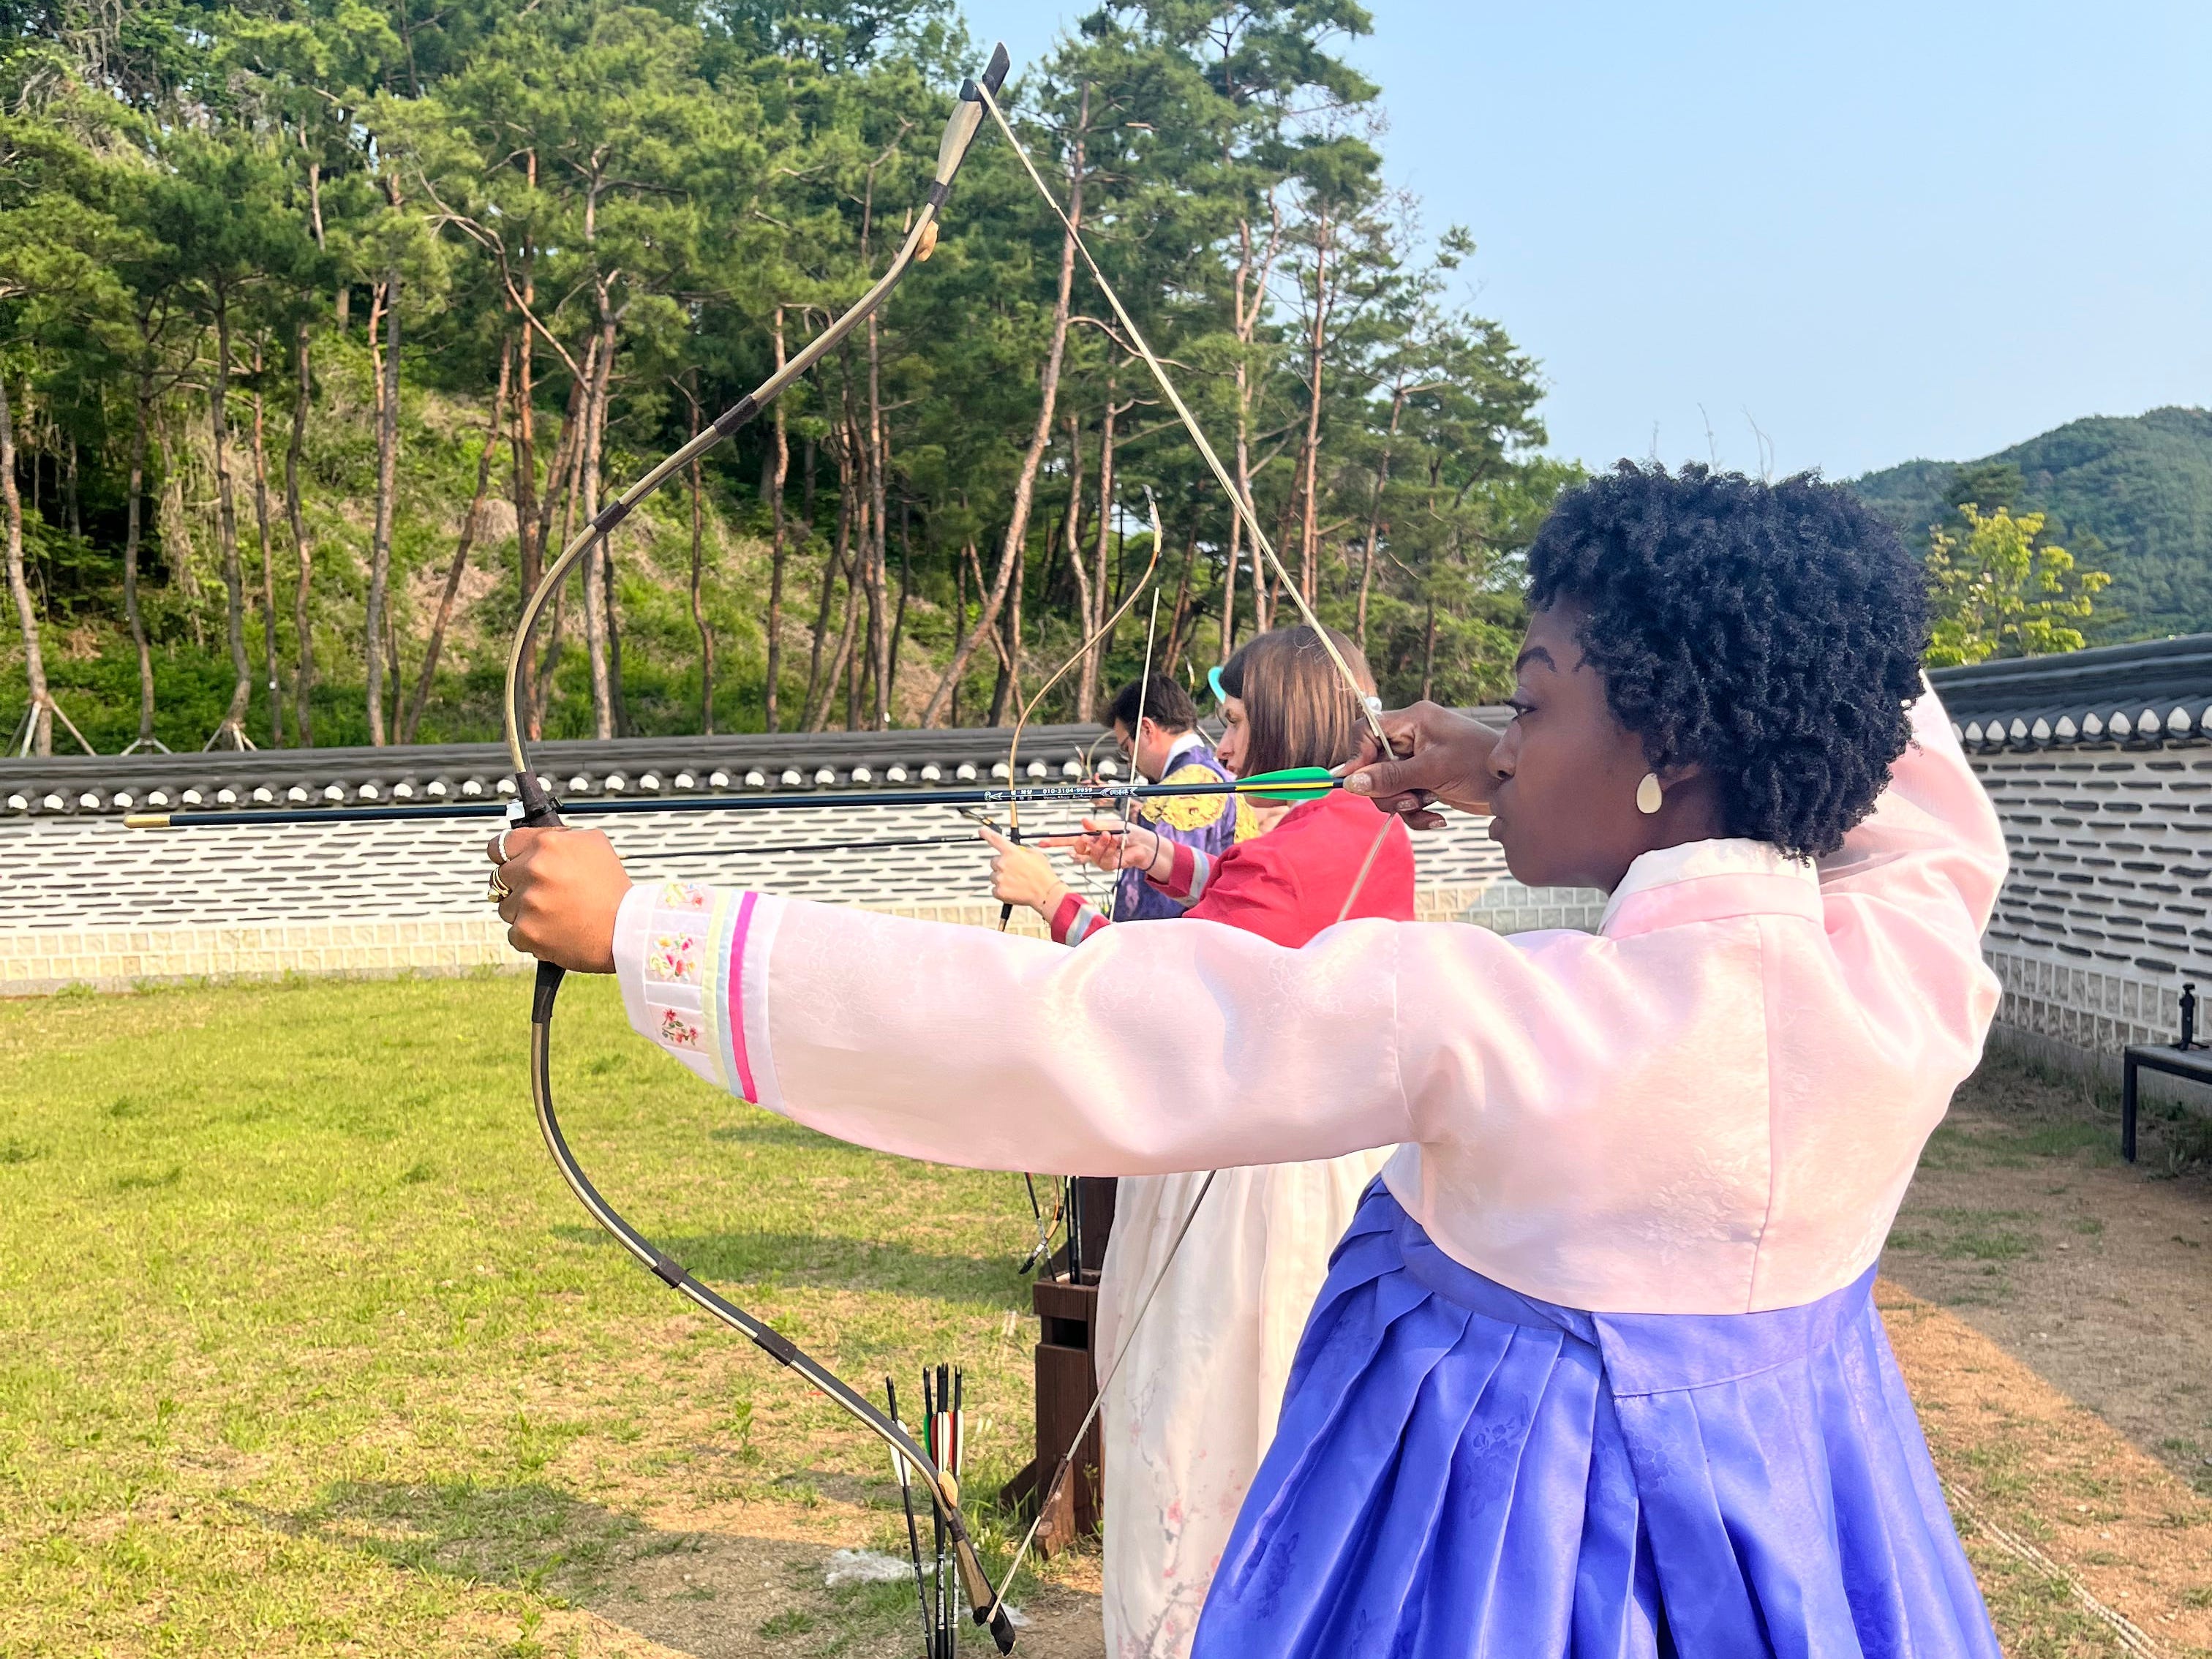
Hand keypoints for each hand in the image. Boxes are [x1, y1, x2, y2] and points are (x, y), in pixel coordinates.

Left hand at [488, 826, 632, 972]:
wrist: (627, 929)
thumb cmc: (613, 889)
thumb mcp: (594, 844)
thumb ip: (560, 837)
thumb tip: (538, 838)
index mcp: (547, 844)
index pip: (501, 844)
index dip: (504, 855)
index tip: (507, 862)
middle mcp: (534, 870)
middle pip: (500, 877)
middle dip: (517, 885)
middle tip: (541, 893)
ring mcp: (528, 902)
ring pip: (505, 906)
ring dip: (523, 910)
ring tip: (552, 913)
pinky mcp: (527, 932)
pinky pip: (514, 932)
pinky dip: (530, 934)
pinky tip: (552, 930)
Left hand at [979, 826, 1068, 914]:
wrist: (1046, 893)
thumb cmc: (1043, 875)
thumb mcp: (1036, 854)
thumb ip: (1022, 851)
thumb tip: (1017, 852)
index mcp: (1011, 852)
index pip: (994, 839)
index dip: (986, 833)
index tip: (982, 831)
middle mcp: (1002, 864)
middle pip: (994, 861)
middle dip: (1002, 865)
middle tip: (1014, 871)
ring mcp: (999, 878)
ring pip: (994, 875)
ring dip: (1002, 877)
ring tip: (1016, 881)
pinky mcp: (998, 891)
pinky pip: (995, 889)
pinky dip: (1002, 889)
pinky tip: (1013, 889)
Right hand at [1036, 816, 1160, 875]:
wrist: (1144, 844)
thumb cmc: (1128, 832)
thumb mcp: (1112, 824)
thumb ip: (1097, 825)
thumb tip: (1084, 822)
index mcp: (1090, 836)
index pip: (1068, 839)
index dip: (1055, 842)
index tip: (1041, 842)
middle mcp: (1091, 848)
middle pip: (1077, 848)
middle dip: (1081, 842)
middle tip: (1087, 837)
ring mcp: (1098, 858)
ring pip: (1091, 853)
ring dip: (1100, 844)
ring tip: (1110, 836)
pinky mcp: (1107, 865)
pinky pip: (1103, 859)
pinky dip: (1109, 849)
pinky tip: (1116, 844)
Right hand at [1340, 702, 1500, 829]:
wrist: (1514, 785)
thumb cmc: (1482, 766)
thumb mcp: (1433, 771)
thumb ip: (1391, 777)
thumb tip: (1351, 783)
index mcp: (1414, 720)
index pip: (1367, 730)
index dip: (1358, 756)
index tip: (1361, 783)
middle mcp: (1412, 737)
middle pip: (1373, 764)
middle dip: (1387, 789)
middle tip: (1409, 800)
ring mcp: (1417, 760)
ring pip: (1386, 786)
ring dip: (1402, 804)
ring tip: (1426, 806)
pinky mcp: (1424, 781)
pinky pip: (1403, 798)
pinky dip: (1415, 812)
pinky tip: (1436, 816)